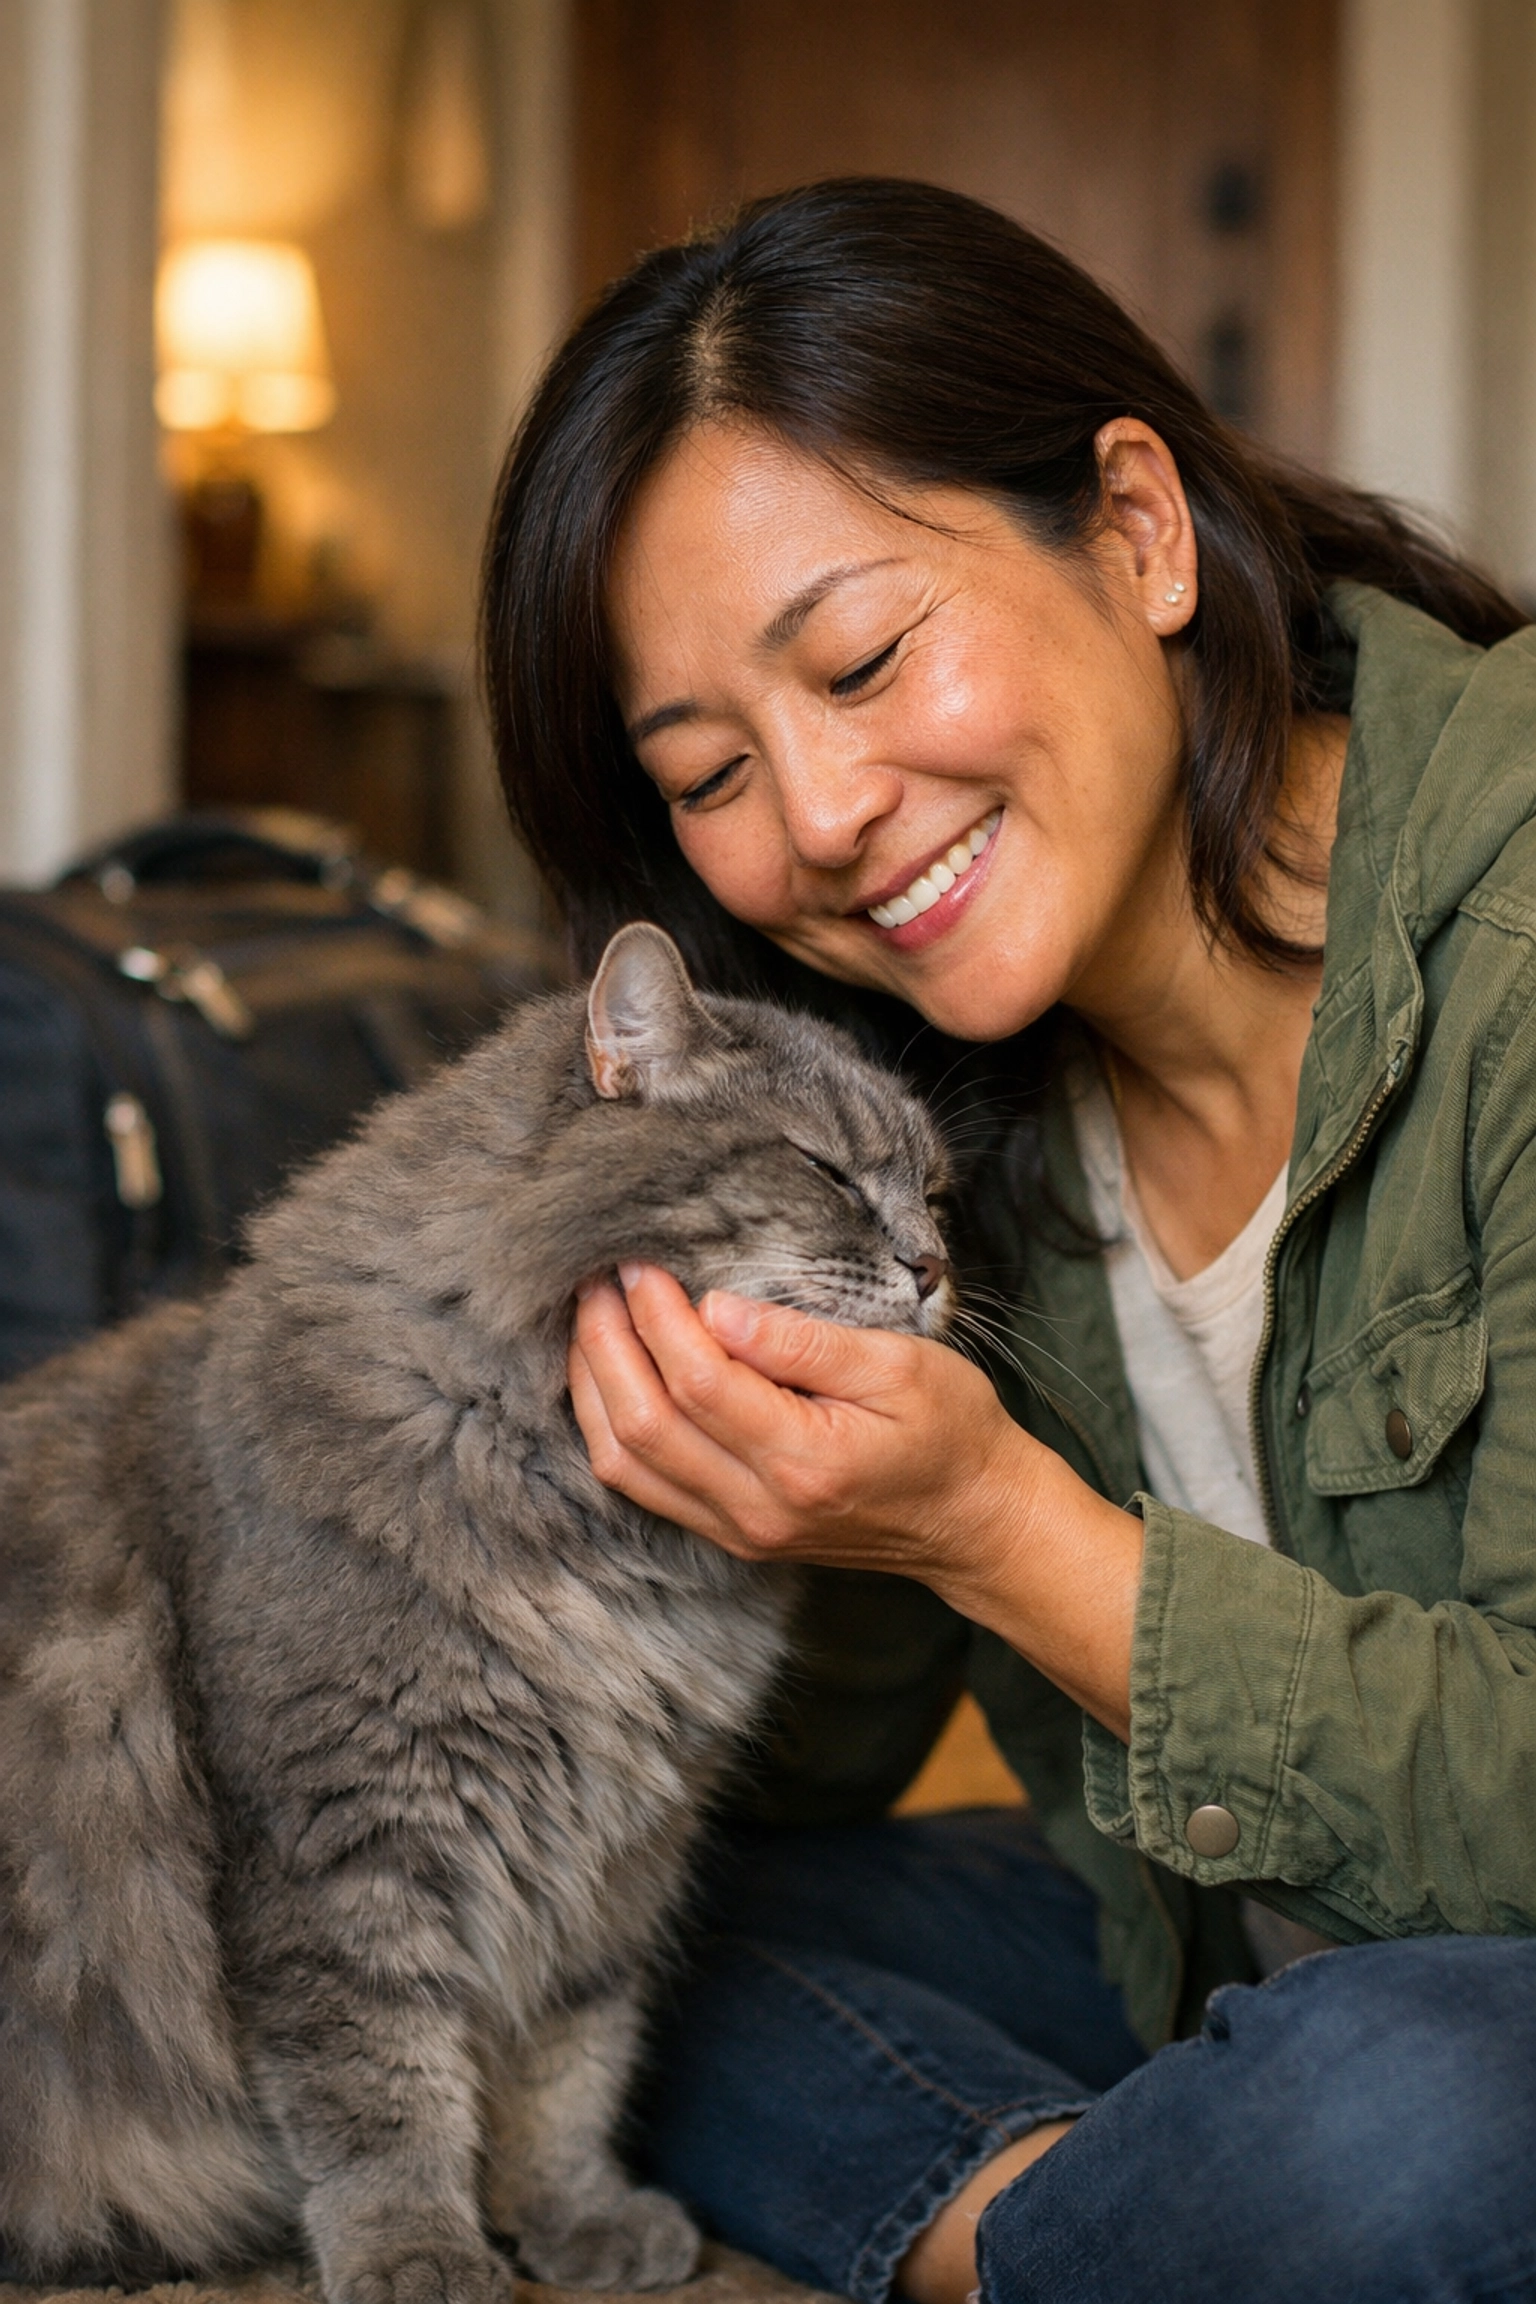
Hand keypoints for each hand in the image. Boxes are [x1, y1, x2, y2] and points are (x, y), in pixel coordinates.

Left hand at [569, 1266, 1141, 1736]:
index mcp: (805, 1460)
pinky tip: (606, 1375)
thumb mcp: (901, 1366)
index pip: (699, 1381)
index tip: (641, 1262)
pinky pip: (641, 1485)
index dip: (657, 1316)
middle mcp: (758, 1507)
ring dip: (593, 1385)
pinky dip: (608, 1425)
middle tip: (594, 1279)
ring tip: (589, 1318)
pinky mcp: (729, 1533)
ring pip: (625, 1462)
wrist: (975, 1522)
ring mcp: (738, 1529)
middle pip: (644, 1424)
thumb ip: (804, 1342)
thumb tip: (717, 1307)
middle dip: (606, 1343)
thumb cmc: (952, 1431)